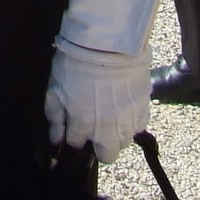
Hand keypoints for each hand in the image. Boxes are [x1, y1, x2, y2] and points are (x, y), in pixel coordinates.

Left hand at [44, 35, 151, 163]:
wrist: (108, 44)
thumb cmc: (77, 61)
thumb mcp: (56, 86)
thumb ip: (55, 115)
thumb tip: (56, 139)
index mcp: (82, 123)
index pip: (76, 143)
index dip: (74, 134)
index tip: (74, 124)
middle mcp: (106, 130)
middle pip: (107, 155)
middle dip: (100, 145)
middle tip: (95, 126)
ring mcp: (127, 122)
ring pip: (123, 143)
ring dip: (116, 134)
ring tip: (110, 114)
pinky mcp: (144, 111)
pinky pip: (138, 127)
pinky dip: (131, 121)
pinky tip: (124, 106)